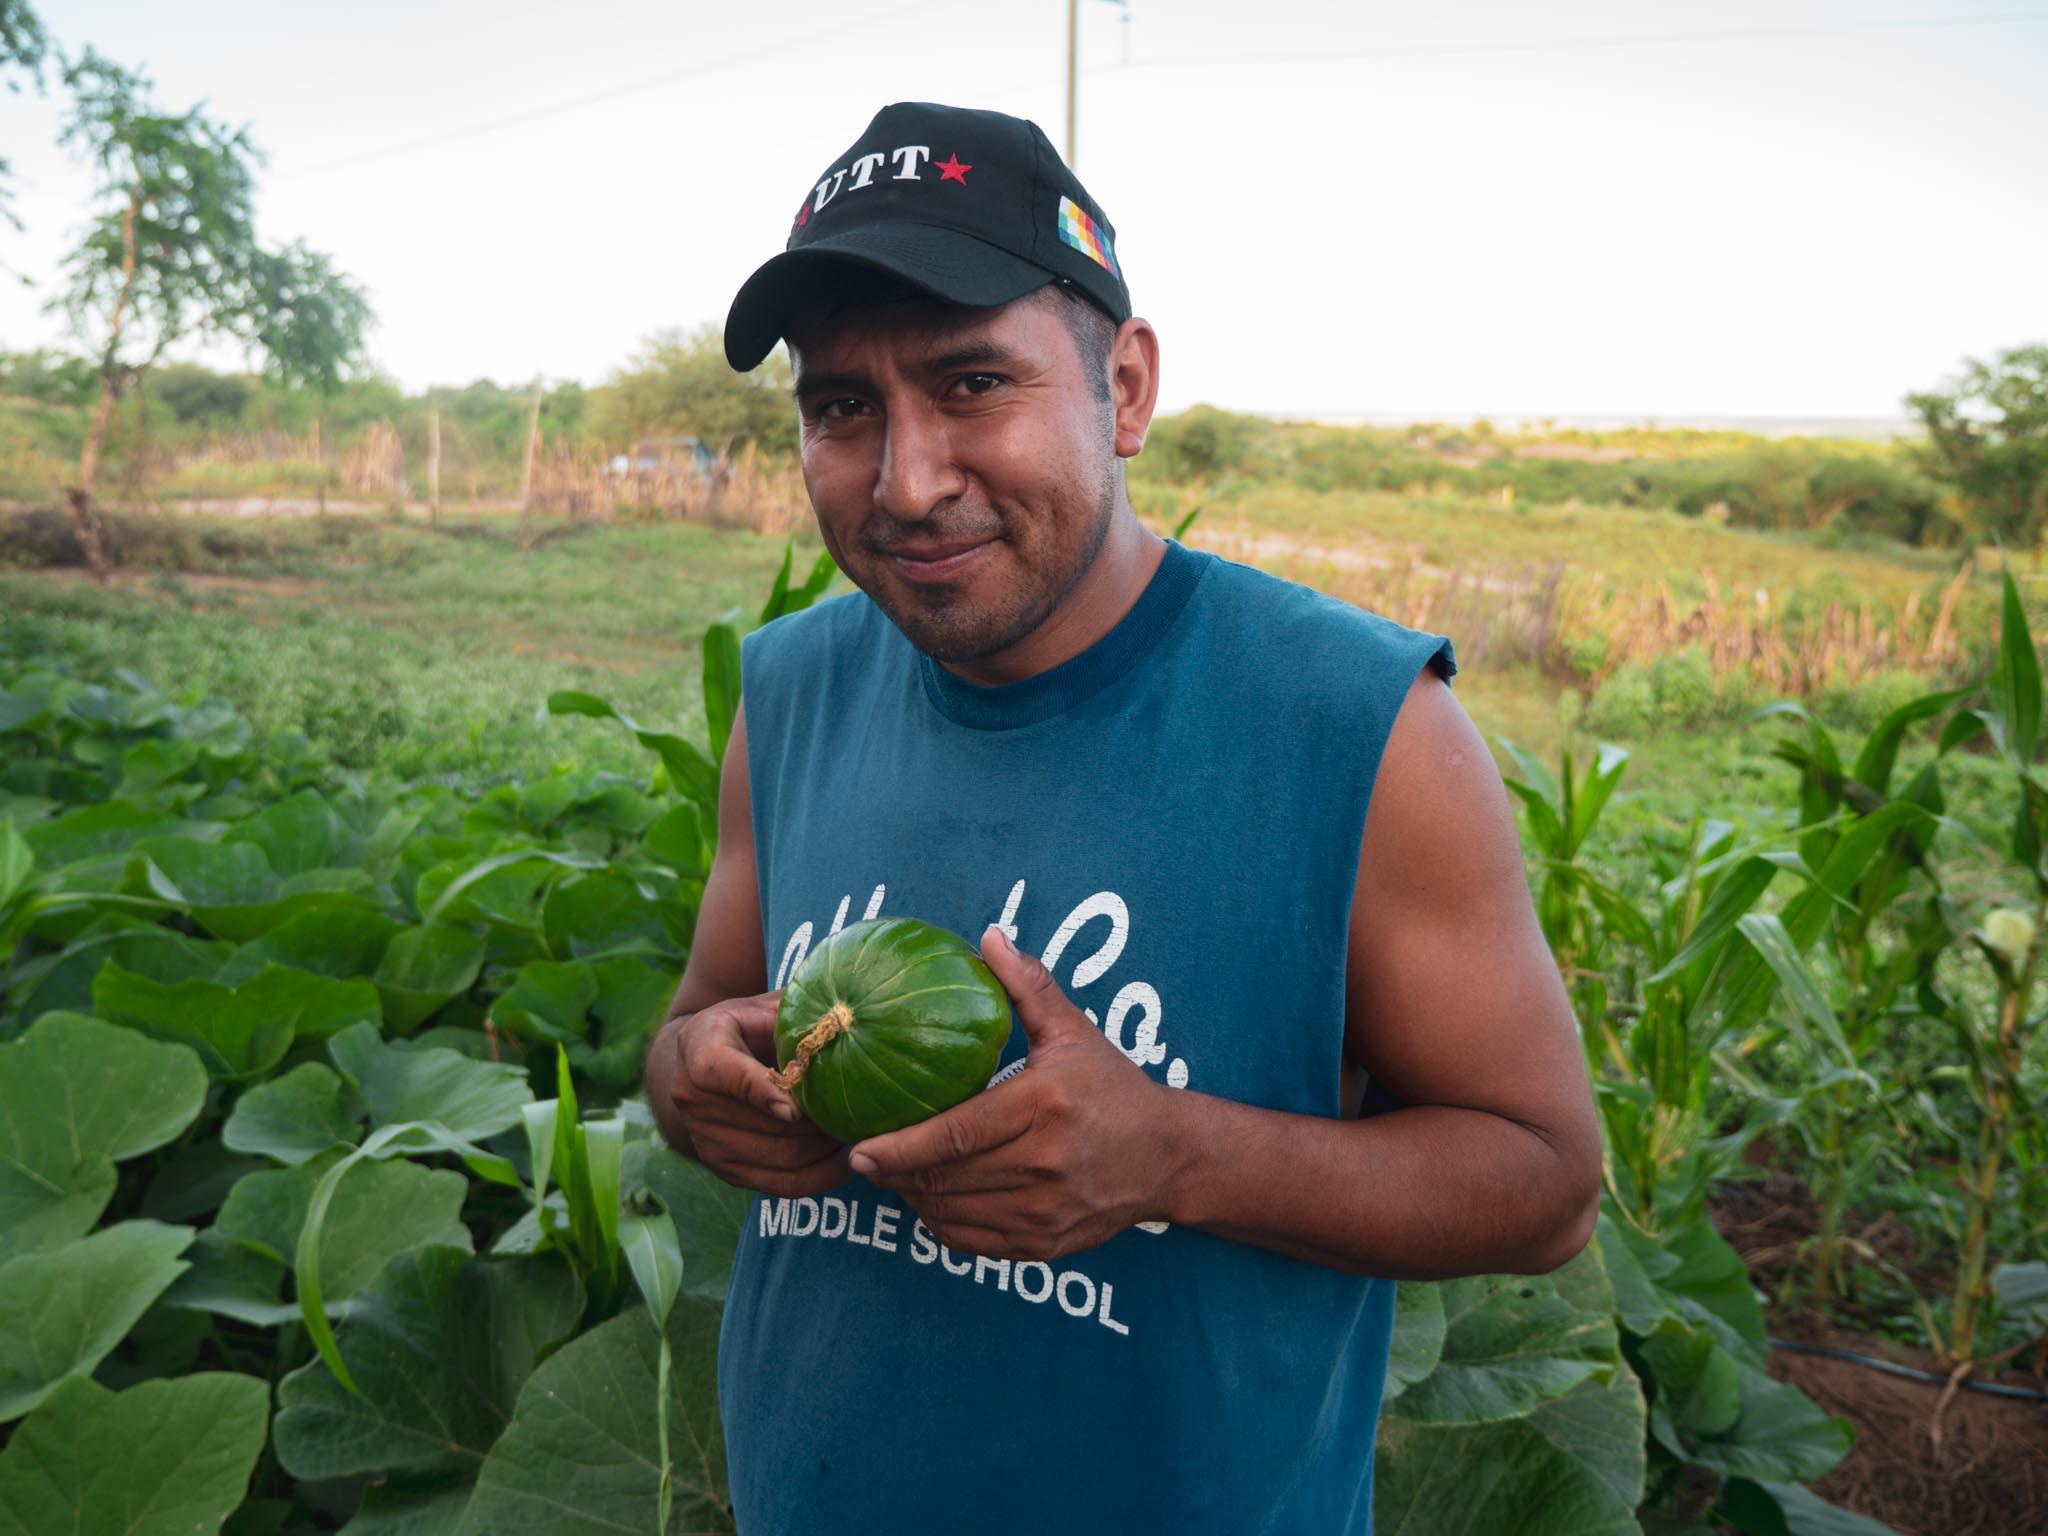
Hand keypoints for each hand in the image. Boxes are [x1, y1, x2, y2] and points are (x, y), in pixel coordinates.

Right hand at [667, 991, 850, 1196]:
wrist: (703, 1063)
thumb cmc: (748, 1027)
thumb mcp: (763, 1008)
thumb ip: (793, 1015)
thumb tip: (843, 1021)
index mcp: (700, 1050)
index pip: (726, 1073)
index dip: (763, 1091)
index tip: (796, 1108)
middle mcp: (693, 1100)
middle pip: (767, 1126)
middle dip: (820, 1124)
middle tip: (860, 1116)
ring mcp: (705, 1140)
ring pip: (781, 1157)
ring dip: (826, 1150)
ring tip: (856, 1133)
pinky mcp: (723, 1170)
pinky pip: (780, 1185)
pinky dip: (819, 1177)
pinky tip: (843, 1160)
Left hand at [847, 925, 1180, 1261]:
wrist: (1168, 1157)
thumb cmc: (1113, 1088)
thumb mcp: (1074, 1032)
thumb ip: (1028, 985)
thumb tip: (989, 936)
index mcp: (1043, 1107)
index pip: (955, 1135)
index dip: (900, 1146)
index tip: (859, 1147)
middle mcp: (1043, 1165)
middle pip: (944, 1179)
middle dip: (894, 1172)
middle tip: (863, 1155)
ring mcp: (1043, 1212)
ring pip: (950, 1214)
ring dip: (912, 1197)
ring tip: (893, 1173)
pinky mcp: (1042, 1244)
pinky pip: (969, 1241)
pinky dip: (940, 1223)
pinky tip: (931, 1197)